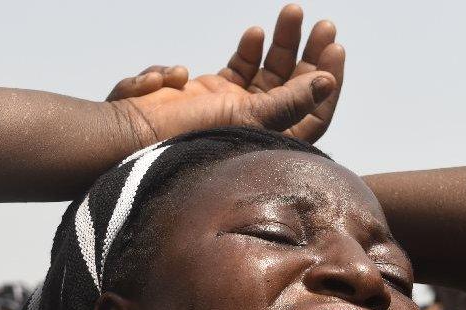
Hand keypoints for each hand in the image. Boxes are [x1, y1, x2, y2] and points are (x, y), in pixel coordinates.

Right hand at [107, 4, 344, 144]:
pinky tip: (253, 34)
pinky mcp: (212, 93)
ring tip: (291, 11)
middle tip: (323, 23)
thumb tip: (328, 82)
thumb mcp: (246, 115)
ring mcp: (234, 109)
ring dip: (281, 42)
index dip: (328, 79)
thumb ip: (289, 101)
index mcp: (269, 140)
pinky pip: (240, 66)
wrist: (130, 131)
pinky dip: (249, 50)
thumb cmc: (186, 134)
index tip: (335, 47)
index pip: (313, 111)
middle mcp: (256, 126)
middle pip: (293, 86)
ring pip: (268, 70)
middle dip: (307, 52)